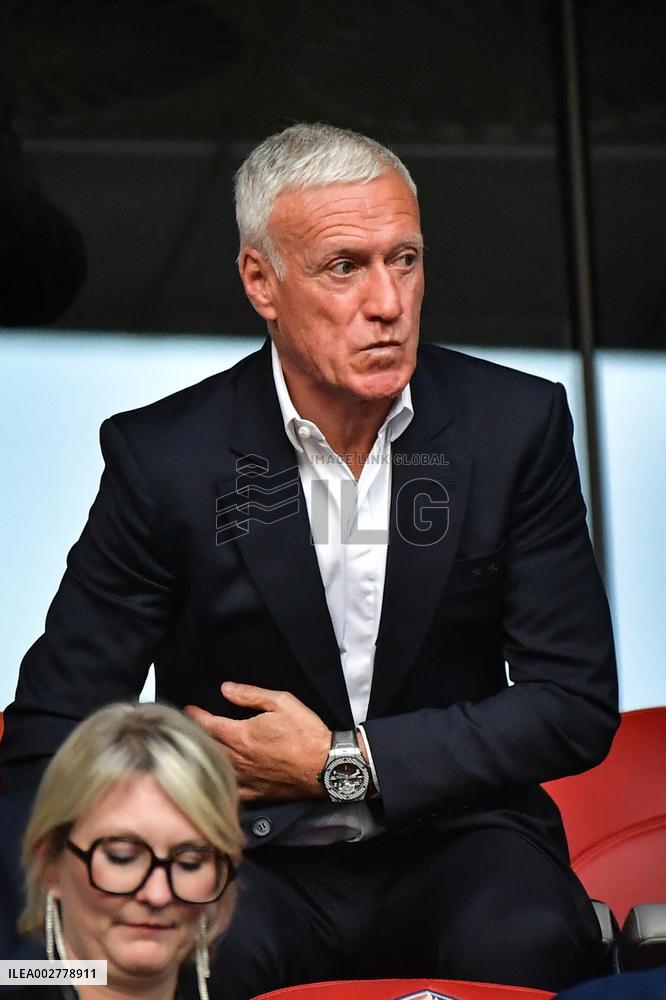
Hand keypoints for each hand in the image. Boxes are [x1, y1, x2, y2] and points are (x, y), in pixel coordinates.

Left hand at [185, 682, 330, 801]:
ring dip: (207, 758)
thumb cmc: (306, 732)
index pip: (208, 725)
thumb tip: (226, 689)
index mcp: (242, 735)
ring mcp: (246, 778)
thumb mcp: (282, 702)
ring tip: (201, 749)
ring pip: (217, 769)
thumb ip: (251, 695)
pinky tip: (220, 778)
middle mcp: (239, 759)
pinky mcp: (257, 792)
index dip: (195, 716)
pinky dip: (223, 783)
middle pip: (208, 747)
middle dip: (197, 736)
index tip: (188, 710)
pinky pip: (232, 790)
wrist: (326, 764)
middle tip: (191, 728)